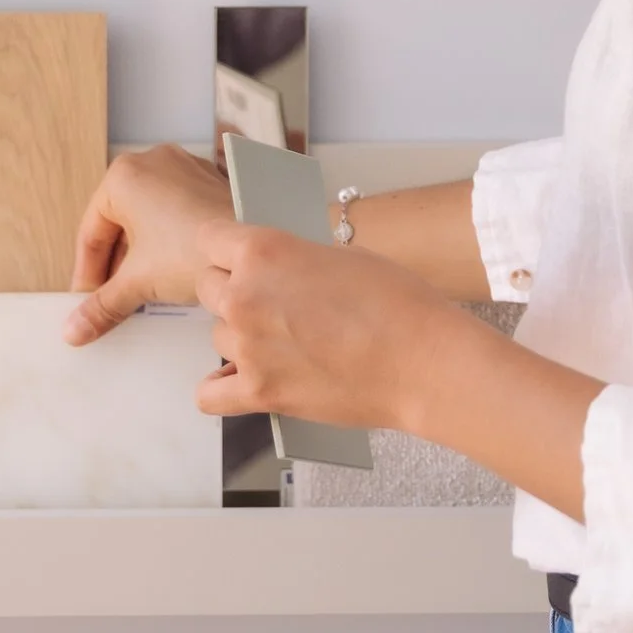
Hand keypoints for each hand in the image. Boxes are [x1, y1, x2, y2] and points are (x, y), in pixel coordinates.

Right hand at [65, 144, 234, 340]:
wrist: (250, 253)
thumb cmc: (195, 252)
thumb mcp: (138, 282)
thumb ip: (101, 305)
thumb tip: (75, 328)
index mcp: (123, 176)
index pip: (91, 232)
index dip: (86, 273)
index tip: (86, 301)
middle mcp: (152, 161)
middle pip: (118, 224)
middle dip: (114, 265)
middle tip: (110, 300)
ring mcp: (183, 167)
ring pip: (147, 218)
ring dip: (139, 255)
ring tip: (140, 290)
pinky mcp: (208, 181)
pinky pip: (173, 212)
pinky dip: (165, 241)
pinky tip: (170, 271)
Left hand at [192, 223, 467, 434]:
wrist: (424, 361)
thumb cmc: (398, 305)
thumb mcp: (341, 256)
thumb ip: (293, 262)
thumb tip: (276, 276)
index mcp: (264, 251)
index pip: (210, 239)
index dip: (226, 247)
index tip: (236, 257)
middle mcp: (244, 296)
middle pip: (208, 288)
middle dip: (234, 290)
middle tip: (271, 302)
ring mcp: (247, 347)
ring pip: (218, 336)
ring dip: (242, 337)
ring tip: (284, 343)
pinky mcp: (259, 392)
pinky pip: (209, 393)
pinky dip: (223, 387)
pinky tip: (244, 379)